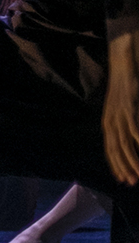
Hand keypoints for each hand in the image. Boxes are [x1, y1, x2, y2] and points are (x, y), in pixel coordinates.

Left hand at [106, 30, 138, 185]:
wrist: (124, 59)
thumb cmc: (128, 85)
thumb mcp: (125, 106)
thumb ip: (128, 122)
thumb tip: (134, 139)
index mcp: (109, 120)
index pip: (110, 147)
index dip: (116, 164)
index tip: (123, 179)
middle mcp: (111, 118)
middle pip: (115, 148)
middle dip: (124, 166)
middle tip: (132, 182)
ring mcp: (119, 111)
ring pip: (124, 141)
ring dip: (132, 159)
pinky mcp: (130, 103)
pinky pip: (134, 125)